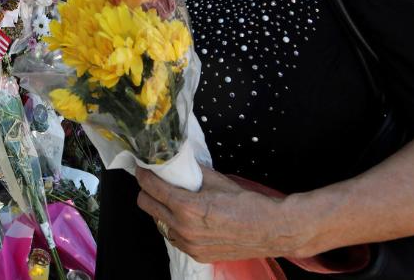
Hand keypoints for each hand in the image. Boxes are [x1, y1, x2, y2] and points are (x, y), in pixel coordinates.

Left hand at [135, 166, 305, 262]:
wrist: (270, 230)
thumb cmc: (246, 204)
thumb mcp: (217, 180)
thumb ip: (192, 171)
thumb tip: (177, 160)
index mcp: (186, 207)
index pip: (150, 187)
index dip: (144, 173)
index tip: (143, 167)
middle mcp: (183, 229)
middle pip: (146, 205)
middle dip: (147, 190)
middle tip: (154, 180)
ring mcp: (188, 245)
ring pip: (158, 222)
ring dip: (160, 208)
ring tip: (171, 198)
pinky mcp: (196, 254)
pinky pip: (173, 236)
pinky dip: (173, 224)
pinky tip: (184, 216)